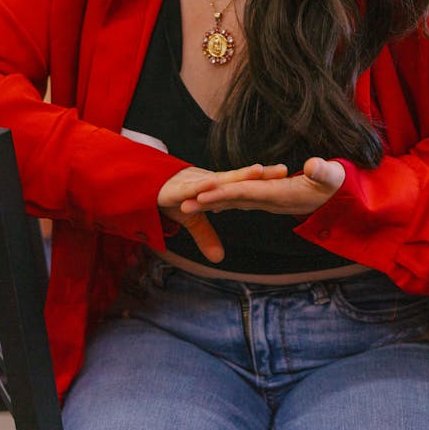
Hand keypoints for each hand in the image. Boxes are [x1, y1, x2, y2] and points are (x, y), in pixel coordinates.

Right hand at [156, 163, 287, 262]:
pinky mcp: (177, 189)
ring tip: (258, 171)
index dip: (263, 181)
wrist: (143, 188)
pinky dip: (202, 185)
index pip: (243, 183)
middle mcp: (208, 181)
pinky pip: (192, 186)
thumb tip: (218, 259)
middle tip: (282, 170)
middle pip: (238, 178)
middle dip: (259, 175)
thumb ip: (206, 236)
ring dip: (238, 176)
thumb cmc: (171, 199)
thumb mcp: (191, 220)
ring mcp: (193, 183)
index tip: (285, 176)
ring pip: (220, 179)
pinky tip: (214, 181)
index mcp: (215, 186)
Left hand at [181, 157, 344, 216]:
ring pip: (236, 202)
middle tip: (180, 205)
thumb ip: (325, 171)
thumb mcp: (335, 175)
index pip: (246, 194)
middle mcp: (271, 200)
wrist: (346, 201)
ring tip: (188, 205)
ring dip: (213, 204)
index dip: (223, 194)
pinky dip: (226, 201)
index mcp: (280, 194)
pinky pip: (243, 201)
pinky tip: (213, 202)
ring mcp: (271, 201)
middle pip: (233, 201)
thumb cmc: (341, 185)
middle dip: (208, 203)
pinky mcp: (272, 198)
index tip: (200, 196)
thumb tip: (314, 167)